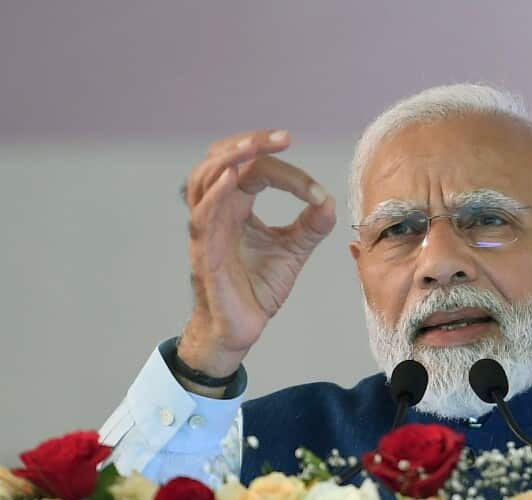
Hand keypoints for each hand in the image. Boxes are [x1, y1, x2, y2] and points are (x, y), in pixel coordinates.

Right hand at [178, 130, 336, 376]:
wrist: (240, 329)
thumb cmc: (256, 289)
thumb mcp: (292, 252)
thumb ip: (310, 227)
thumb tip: (330, 202)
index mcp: (236, 207)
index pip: (254, 171)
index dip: (286, 171)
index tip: (316, 191)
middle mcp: (216, 211)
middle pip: (220, 160)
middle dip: (249, 143)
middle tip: (283, 138)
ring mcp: (206, 231)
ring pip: (203, 180)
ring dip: (228, 158)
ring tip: (253, 146)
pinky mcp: (205, 254)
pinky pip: (202, 217)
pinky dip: (213, 195)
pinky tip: (230, 178)